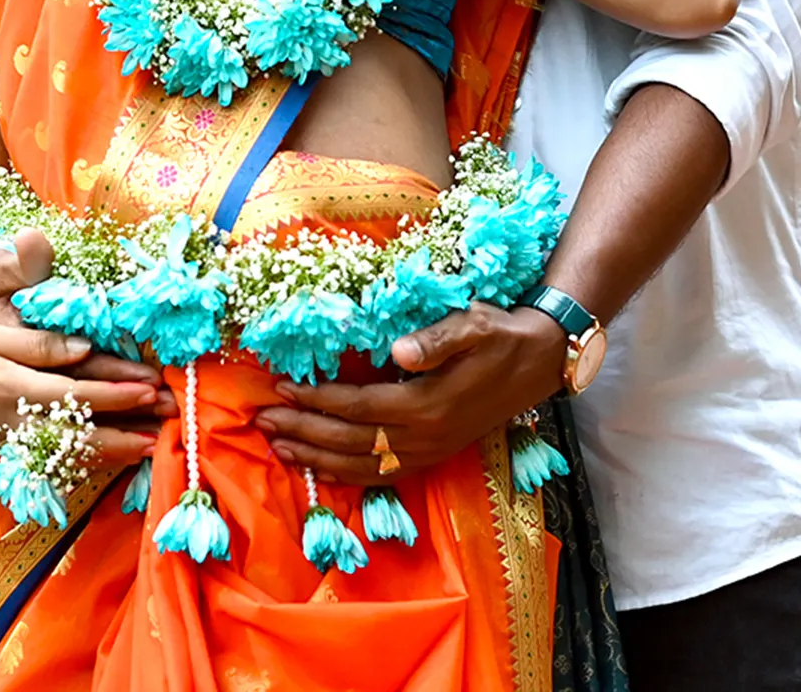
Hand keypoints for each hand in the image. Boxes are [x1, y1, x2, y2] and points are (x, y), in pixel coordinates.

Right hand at [0, 315, 161, 464]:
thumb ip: (36, 344)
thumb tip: (84, 348)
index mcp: (10, 386)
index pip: (74, 393)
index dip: (114, 393)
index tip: (149, 388)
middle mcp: (13, 421)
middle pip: (79, 433)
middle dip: (126, 430)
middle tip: (167, 423)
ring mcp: (8, 443)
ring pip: (69, 455)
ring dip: (113, 451)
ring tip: (151, 444)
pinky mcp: (4, 452)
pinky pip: (51, 464)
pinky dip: (86, 464)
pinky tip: (110, 459)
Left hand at [253, 304, 565, 483]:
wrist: (539, 362)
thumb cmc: (499, 335)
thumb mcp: (474, 324)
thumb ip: (437, 339)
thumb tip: (400, 351)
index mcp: (427, 404)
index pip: (357, 408)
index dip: (315, 400)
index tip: (279, 388)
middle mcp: (425, 437)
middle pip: (350, 443)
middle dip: (302, 432)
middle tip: (261, 423)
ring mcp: (430, 452)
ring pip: (362, 466)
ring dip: (316, 459)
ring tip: (278, 447)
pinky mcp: (435, 456)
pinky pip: (382, 476)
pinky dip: (347, 475)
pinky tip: (323, 468)